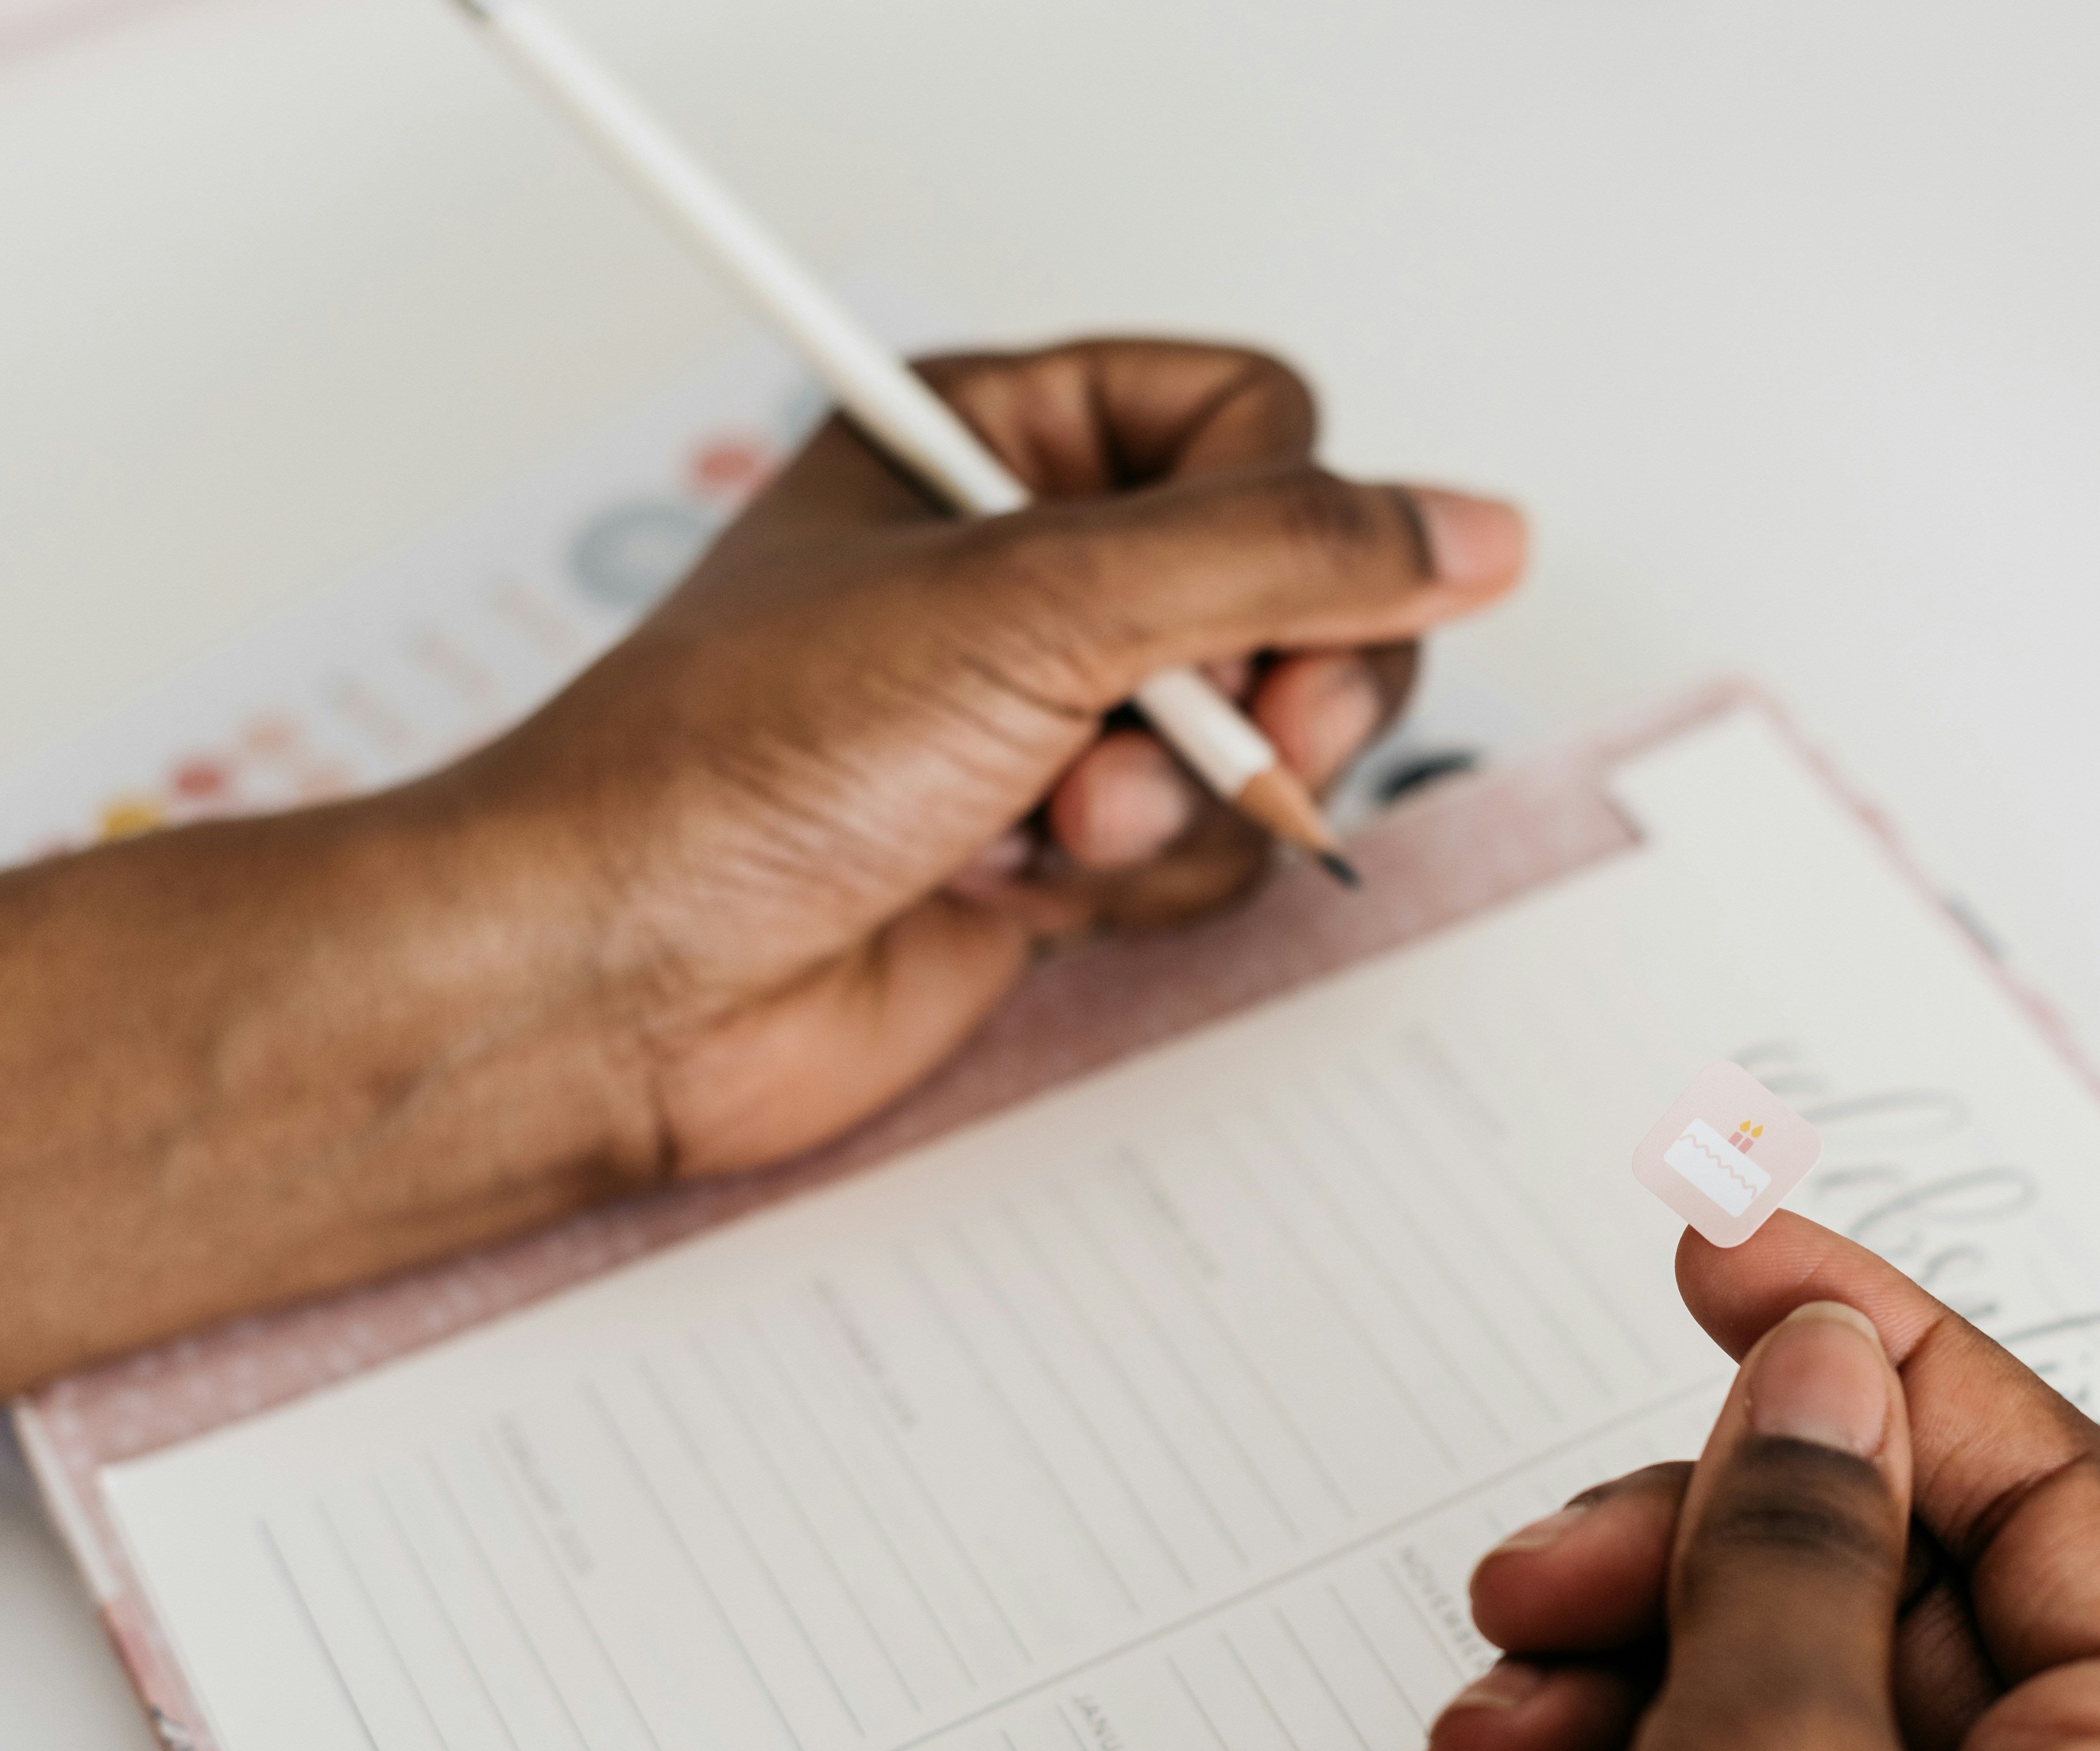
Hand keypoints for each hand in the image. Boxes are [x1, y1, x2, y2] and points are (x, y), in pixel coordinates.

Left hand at [450, 337, 1524, 1173]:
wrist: (625, 979)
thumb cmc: (738, 760)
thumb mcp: (1038, 599)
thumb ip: (1282, 553)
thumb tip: (1474, 533)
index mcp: (1000, 438)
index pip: (1256, 422)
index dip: (1290, 524)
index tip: (1248, 619)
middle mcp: (1037, 567)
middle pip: (1297, 588)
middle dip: (1262, 687)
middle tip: (1227, 736)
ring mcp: (1054, 714)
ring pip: (1264, 734)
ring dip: (1178, 800)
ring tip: (1046, 822)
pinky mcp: (1057, 849)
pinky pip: (1206, 851)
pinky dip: (1134, 881)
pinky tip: (1010, 888)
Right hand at [1344, 1215, 2099, 1750]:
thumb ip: (1796, 1539)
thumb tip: (1830, 1365)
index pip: (2057, 1498)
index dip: (1886, 1351)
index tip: (1724, 1252)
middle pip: (1886, 1592)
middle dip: (1695, 1554)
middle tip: (1541, 1564)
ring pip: (1761, 1703)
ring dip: (1608, 1687)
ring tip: (1500, 1749)